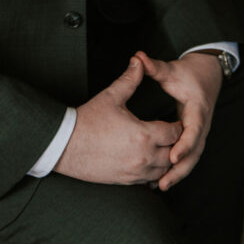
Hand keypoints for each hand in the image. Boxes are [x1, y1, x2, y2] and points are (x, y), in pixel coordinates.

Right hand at [54, 58, 181, 184]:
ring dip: (166, 160)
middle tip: (171, 133)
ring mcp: (135, 172)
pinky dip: (154, 173)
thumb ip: (129, 79)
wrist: (66, 145)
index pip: (174, 133)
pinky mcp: (126, 181)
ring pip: (163, 170)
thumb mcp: (111, 96)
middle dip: (175, 144)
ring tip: (162, 147)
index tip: (174, 120)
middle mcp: (144, 157)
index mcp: (144, 135)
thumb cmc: (88, 120)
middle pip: (173, 154)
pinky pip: (149, 182)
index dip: (177, 126)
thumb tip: (138, 61)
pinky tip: (148, 162)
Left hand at [134, 50, 222, 191]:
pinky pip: (187, 156)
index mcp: (197, 110)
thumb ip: (155, 66)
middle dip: (179, 169)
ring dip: (178, 173)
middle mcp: (201, 125)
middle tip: (162, 182)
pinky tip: (160, 180)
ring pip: (191, 158)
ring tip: (159, 186)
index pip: (194, 131)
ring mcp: (199, 133)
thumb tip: (138, 57)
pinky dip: (177, 169)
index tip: (173, 156)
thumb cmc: (189, 73)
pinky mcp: (193, 137)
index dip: (184, 145)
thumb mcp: (172, 70)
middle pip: (194, 152)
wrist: (208, 74)